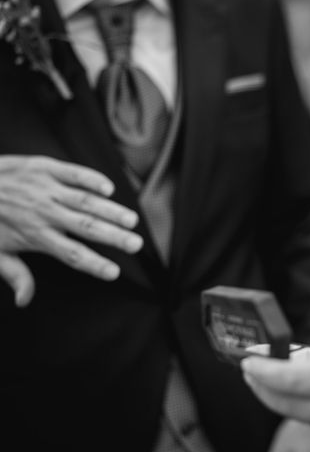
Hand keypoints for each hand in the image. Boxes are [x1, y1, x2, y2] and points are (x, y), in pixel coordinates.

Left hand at [0, 155, 142, 305]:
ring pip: (85, 201)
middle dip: (114, 237)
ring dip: (110, 211)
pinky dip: (91, 180)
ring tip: (131, 220)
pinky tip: (108, 189)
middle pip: (86, 228)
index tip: (114, 272)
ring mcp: (46, 189)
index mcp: (35, 236)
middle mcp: (44, 213)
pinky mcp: (44, 168)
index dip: (94, 264)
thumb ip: (14, 274)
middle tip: (136, 244)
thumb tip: (24, 300)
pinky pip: (73, 173)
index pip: (71, 254)